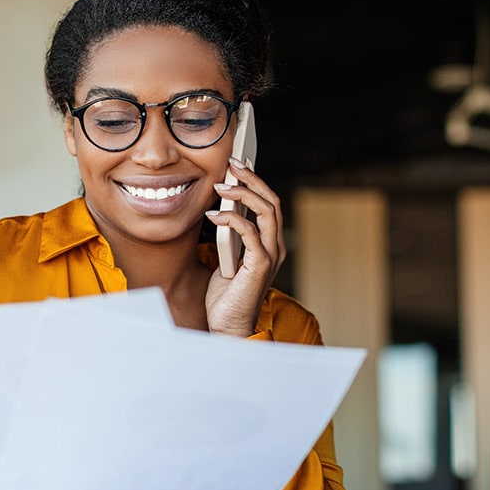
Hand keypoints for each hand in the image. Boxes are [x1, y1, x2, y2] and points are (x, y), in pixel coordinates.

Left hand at [205, 157, 283, 336]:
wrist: (227, 326)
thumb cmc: (225, 296)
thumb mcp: (225, 259)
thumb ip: (228, 238)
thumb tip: (218, 211)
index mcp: (268, 244)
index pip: (269, 205)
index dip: (257, 182)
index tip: (239, 164)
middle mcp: (275, 247)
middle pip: (272, 202)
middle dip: (252, 179)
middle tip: (232, 163)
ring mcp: (270, 256)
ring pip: (267, 212)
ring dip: (243, 194)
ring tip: (221, 185)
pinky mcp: (260, 266)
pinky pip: (251, 233)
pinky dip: (232, 219)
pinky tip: (213, 216)